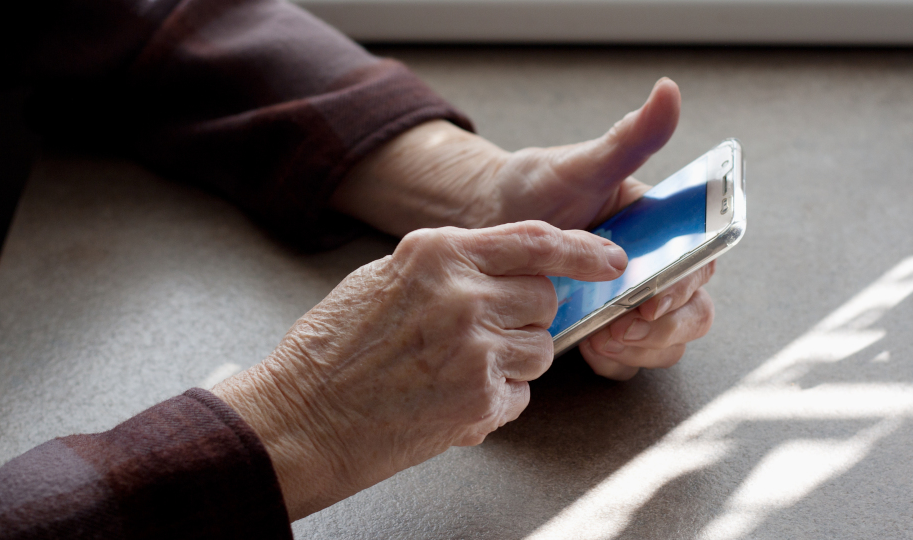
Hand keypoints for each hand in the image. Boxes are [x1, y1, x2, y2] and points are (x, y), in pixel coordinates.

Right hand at [213, 222, 626, 519]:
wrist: (301, 416)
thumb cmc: (334, 349)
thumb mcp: (387, 279)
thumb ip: (450, 268)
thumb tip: (505, 272)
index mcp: (438, 252)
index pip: (534, 240)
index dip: (581, 250)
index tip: (611, 258)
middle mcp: (462, 291)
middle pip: (544, 296)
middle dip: (526, 316)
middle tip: (482, 334)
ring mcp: (474, 345)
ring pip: (541, 348)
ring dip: (511, 362)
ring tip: (454, 371)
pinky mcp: (479, 397)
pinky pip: (521, 395)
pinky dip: (496, 401)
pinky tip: (449, 399)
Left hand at [332, 78, 713, 379]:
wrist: (486, 226)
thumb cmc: (536, 189)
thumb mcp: (579, 164)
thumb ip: (627, 139)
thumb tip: (668, 91)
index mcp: (662, 228)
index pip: (701, 259)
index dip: (688, 283)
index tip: (654, 297)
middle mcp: (656, 268)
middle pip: (694, 311)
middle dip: (665, 327)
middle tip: (622, 327)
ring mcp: (632, 304)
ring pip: (668, 342)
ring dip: (642, 348)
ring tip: (600, 338)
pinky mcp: (607, 332)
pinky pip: (630, 361)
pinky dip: (616, 361)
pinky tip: (588, 347)